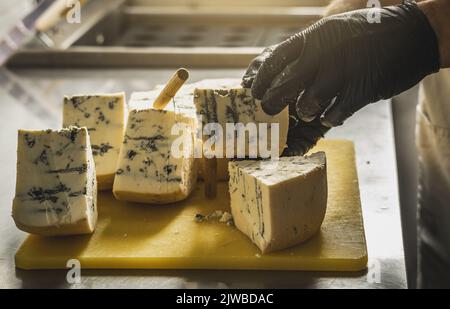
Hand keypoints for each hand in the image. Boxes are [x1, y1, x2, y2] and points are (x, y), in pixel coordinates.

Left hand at [243, 2, 439, 139]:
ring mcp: (343, 74)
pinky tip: (331, 113)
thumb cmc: (364, 37)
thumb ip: (305, 51)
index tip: (252, 90)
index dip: (260, 77)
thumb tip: (273, 69)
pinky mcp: (360, 92)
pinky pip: (334, 116)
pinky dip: (329, 118)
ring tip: (307, 110)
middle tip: (269, 109)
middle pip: (285, 85)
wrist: (410, 36)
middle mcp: (325, 54)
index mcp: (315, 37)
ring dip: (305, 112)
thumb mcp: (330, 34)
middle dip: (272, 102)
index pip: (275, 59)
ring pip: (308, 105)